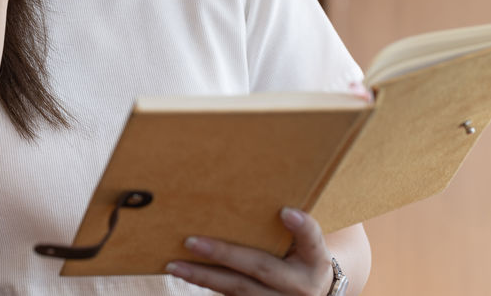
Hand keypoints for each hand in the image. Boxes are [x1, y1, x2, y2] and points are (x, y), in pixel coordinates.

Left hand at [165, 208, 334, 295]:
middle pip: (259, 267)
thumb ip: (293, 227)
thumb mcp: (308, 244)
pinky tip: (186, 274)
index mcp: (315, 260)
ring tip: (175, 264)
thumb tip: (268, 203)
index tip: (285, 211)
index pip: (312, 238)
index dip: (301, 226)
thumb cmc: (303, 259)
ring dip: (204, 277)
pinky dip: (209, 286)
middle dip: (223, 254)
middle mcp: (300, 286)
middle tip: (190, 241)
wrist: (313, 295)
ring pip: (238, 290)